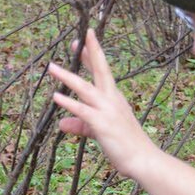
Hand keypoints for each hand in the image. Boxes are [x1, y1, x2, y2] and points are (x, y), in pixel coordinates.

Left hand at [48, 29, 157, 179]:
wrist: (143, 160)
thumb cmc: (125, 145)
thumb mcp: (98, 131)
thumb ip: (80, 125)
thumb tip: (62, 124)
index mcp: (114, 98)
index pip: (102, 72)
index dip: (92, 56)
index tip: (84, 40)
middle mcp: (112, 99)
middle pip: (100, 70)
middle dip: (90, 52)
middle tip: (81, 35)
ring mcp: (108, 110)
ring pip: (85, 88)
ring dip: (68, 77)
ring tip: (51, 67)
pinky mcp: (102, 124)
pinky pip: (83, 111)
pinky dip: (69, 103)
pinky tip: (56, 97)